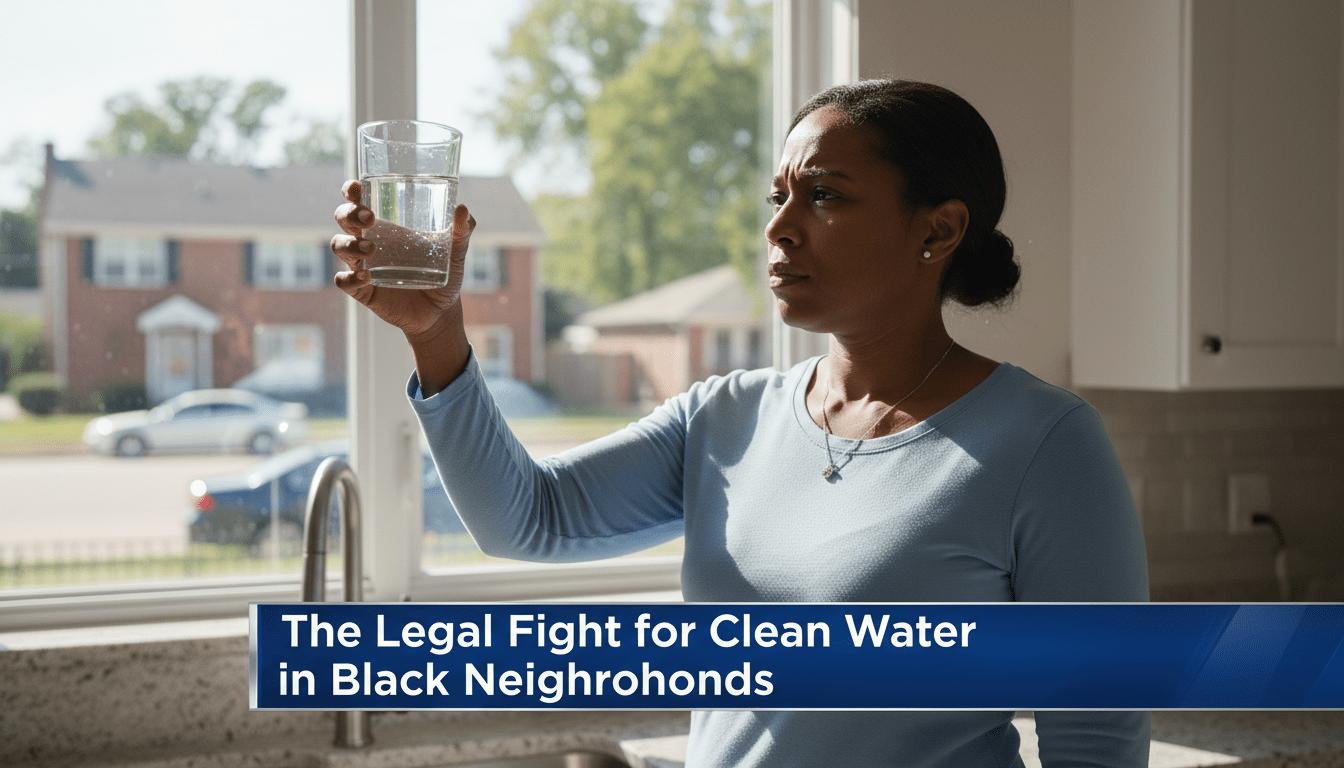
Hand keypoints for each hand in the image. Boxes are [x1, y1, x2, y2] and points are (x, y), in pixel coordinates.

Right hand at [330, 179, 475, 343]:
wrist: (441, 311)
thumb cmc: (444, 274)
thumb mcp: (455, 252)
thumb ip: (462, 232)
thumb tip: (463, 210)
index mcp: (387, 226)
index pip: (359, 202)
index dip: (351, 191)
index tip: (355, 187)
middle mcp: (369, 241)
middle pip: (343, 219)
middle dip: (350, 214)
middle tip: (370, 219)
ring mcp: (363, 266)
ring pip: (339, 247)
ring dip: (350, 245)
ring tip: (371, 249)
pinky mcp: (363, 290)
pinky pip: (344, 281)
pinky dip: (349, 278)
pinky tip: (365, 277)